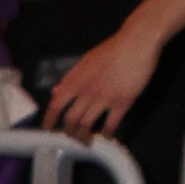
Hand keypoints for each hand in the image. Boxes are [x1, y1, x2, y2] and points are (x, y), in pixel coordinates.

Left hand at [42, 19, 159, 137]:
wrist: (136, 43)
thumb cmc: (112, 50)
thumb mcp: (85, 60)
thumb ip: (70, 78)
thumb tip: (55, 92)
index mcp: (76, 80)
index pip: (56, 104)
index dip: (50, 119)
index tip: (48, 129)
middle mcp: (87, 91)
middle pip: (70, 119)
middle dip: (69, 132)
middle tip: (73, 137)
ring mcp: (104, 98)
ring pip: (87, 125)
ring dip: (84, 136)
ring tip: (87, 141)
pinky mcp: (122, 102)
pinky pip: (110, 124)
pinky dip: (106, 134)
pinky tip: (106, 136)